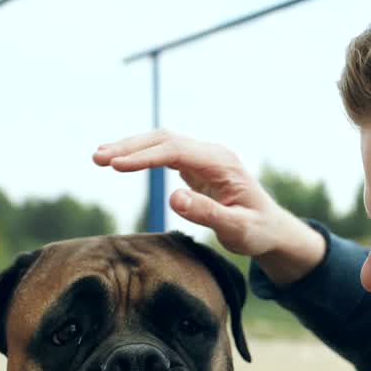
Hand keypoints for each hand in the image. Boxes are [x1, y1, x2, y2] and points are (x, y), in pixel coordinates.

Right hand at [94, 129, 287, 257]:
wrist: (272, 229)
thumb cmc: (257, 231)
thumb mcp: (237, 229)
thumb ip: (207, 213)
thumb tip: (172, 198)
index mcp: (222, 163)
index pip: (176, 150)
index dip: (144, 156)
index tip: (116, 165)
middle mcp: (212, 154)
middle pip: (165, 140)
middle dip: (130, 147)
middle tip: (97, 158)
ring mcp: (204, 158)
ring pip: (162, 143)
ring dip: (132, 148)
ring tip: (100, 157)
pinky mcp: (197, 166)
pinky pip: (165, 153)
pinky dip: (142, 155)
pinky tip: (120, 161)